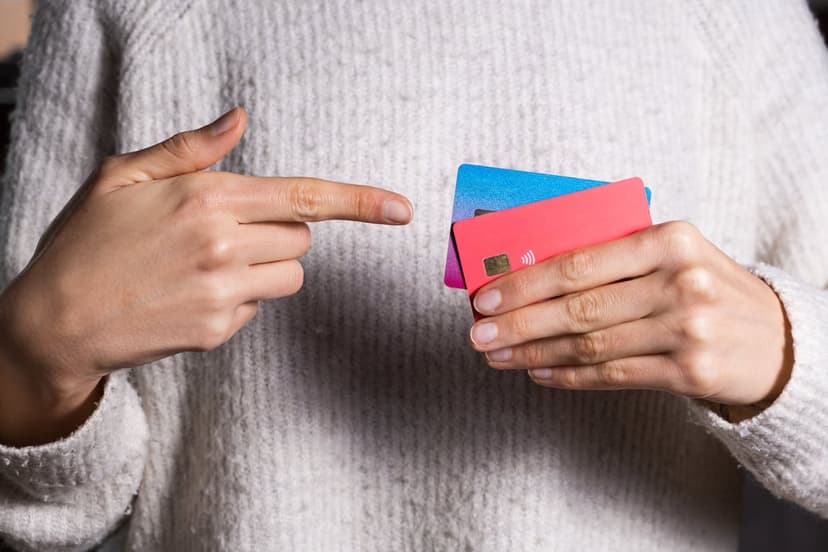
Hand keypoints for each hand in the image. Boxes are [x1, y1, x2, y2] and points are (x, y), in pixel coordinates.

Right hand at [0, 107, 412, 444]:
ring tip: (208, 264)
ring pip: (291, 273)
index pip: (304, 197)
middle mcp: (224, 247)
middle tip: (224, 231)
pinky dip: (240, 297)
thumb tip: (240, 117)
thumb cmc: (86, 241)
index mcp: (207, 200)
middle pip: (302, 236)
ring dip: (266, 265)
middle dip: (278, 230)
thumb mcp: (125, 176)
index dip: (359, 200)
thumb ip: (191, 148)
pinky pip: (260, 306)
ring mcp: (225, 295)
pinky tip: (193, 294)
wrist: (53, 321)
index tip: (402, 207)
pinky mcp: (220, 331)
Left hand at [468, 221, 793, 408]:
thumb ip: (612, 258)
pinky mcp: (691, 371)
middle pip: (578, 307)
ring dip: (534, 353)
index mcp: (668, 239)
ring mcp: (688, 329)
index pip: (579, 263)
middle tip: (479, 335)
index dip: (525, 283)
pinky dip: (569, 376)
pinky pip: (612, 375)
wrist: (777, 338)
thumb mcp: (670, 256)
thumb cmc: (705, 288)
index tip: (486, 296)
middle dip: (518, 323)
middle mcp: (680, 281)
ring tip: (499, 356)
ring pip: (590, 345)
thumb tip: (530, 274)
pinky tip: (539, 373)